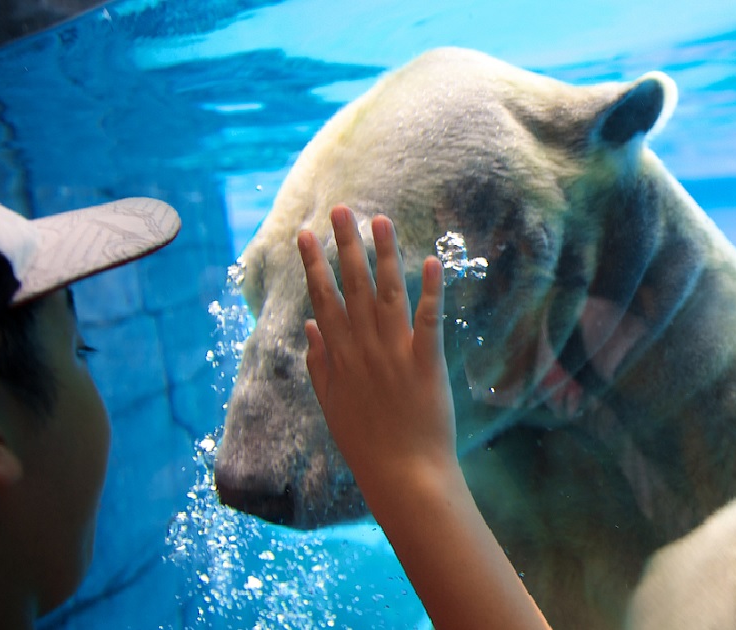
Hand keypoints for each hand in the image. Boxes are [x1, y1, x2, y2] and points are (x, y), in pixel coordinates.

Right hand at [298, 205, 455, 496]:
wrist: (404, 476)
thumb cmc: (366, 443)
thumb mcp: (331, 404)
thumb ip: (319, 362)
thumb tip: (309, 326)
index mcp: (339, 357)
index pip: (322, 300)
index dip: (313, 265)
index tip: (305, 234)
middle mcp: (364, 348)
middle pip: (352, 287)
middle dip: (345, 245)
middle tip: (341, 210)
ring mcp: (395, 354)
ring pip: (387, 294)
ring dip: (384, 255)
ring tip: (379, 221)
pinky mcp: (426, 363)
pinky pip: (428, 320)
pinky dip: (430, 291)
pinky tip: (430, 261)